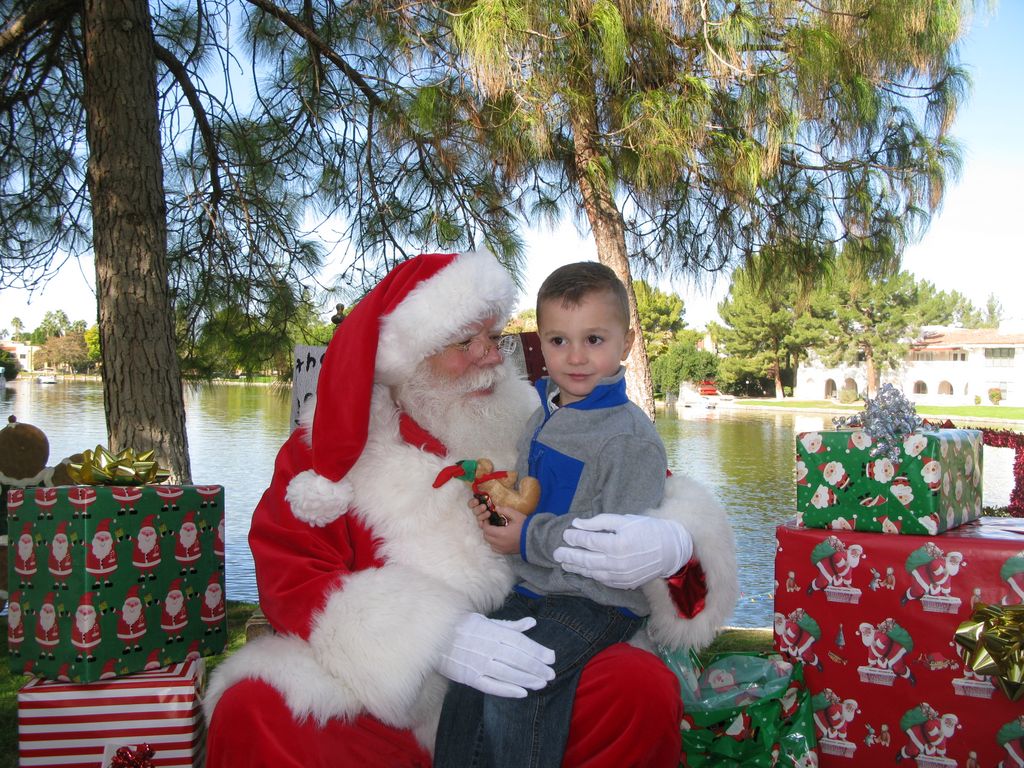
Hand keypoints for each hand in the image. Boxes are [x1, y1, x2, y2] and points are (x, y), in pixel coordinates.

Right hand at [438, 613, 555, 697]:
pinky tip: (522, 693)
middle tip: (551, 674)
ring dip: (527, 679)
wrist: (433, 636)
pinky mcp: (469, 678)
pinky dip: (507, 690)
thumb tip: (531, 623)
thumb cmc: (462, 626)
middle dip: (537, 667)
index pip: (520, 642)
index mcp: (492, 631)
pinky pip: (492, 686)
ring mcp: (478, 664)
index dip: (537, 651)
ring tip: (542, 683)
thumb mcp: (485, 620)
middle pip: (517, 659)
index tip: (552, 657)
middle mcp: (487, 648)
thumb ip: (510, 625)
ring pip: (508, 673)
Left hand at [478, 505, 525, 554]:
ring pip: (490, 544)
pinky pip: (495, 549)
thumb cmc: (526, 526)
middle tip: (490, 524)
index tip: (488, 519)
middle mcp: (500, 543)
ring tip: (494, 531)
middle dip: (486, 530)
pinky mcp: (507, 552)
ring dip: (490, 537)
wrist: (535, 538)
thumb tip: (497, 508)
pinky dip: (494, 544)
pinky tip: (499, 539)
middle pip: (486, 537)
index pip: (486, 529)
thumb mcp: (516, 515)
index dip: (485, 523)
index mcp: (501, 533)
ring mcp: (503, 549)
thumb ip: (505, 510)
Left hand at [553, 514, 692, 589]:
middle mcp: (618, 562)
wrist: (671, 550)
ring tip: (564, 564)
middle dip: (570, 556)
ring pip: (593, 572)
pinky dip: (591, 576)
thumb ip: (599, 522)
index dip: (575, 538)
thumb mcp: (624, 520)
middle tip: (556, 553)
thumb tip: (577, 523)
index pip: (589, 541)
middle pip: (587, 560)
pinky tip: (583, 571)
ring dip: (577, 568)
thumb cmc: (648, 530)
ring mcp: (621, 575)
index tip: (566, 534)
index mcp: (618, 543)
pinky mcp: (625, 583)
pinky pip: (603, 580)